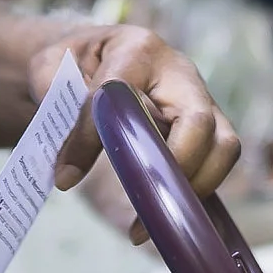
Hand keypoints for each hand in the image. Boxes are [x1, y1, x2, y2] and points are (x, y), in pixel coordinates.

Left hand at [35, 26, 242, 243]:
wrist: (96, 55)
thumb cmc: (75, 61)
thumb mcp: (50, 67)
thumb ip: (52, 100)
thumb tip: (68, 170)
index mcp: (138, 49)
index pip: (123, 94)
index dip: (95, 136)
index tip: (67, 175)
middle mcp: (180, 73)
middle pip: (199, 122)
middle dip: (172, 168)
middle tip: (139, 204)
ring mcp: (201, 101)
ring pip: (223, 146)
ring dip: (193, 188)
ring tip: (151, 223)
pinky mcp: (207, 129)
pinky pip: (218, 164)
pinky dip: (196, 194)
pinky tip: (163, 221)